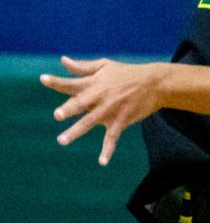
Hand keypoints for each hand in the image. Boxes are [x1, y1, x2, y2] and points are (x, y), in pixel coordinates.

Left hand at [40, 55, 164, 165]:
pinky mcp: (121, 120)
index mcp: (94, 82)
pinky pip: (112, 137)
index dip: (57, 81)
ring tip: (63, 140)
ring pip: (91, 121)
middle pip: (81, 103)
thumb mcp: (105, 66)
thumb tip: (63, 61)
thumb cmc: (126, 73)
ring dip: (77, 131)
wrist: (154, 83)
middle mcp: (100, 96)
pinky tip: (102, 161)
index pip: (72, 82)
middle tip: (58, 115)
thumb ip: (82, 67)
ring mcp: (110, 109)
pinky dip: (108, 149)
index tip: (43, 79)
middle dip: (70, 108)